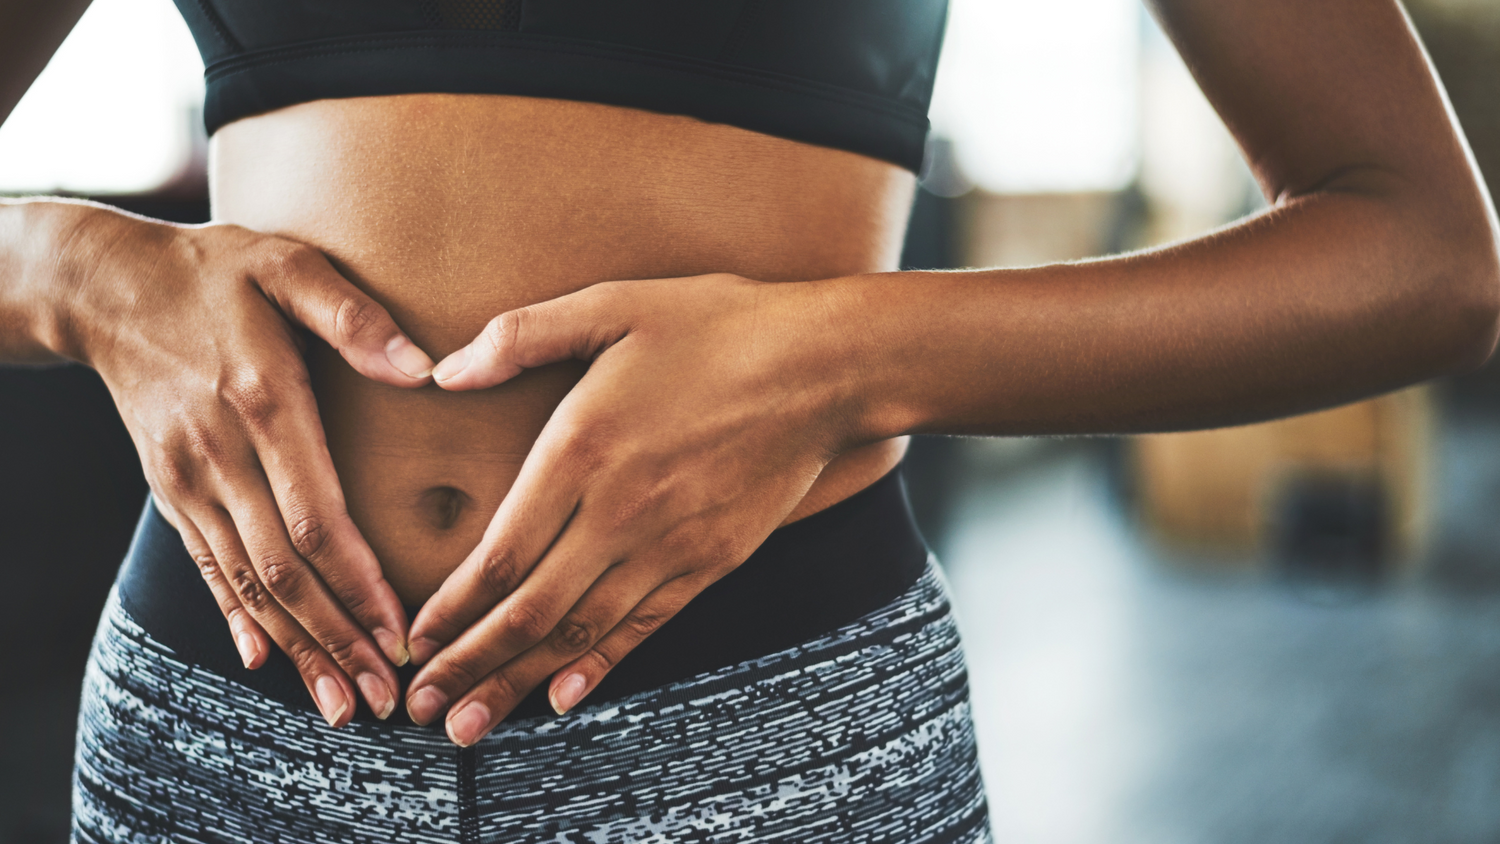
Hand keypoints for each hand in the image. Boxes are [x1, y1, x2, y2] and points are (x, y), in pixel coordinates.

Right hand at [58, 204, 434, 725]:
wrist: (105, 286)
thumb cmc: (215, 270)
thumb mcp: (288, 266)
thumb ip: (355, 317)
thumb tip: (426, 369)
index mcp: (262, 406)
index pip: (315, 520)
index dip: (358, 585)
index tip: (399, 635)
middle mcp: (221, 457)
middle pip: (284, 571)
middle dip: (337, 642)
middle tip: (384, 701)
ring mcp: (189, 480)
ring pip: (248, 584)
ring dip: (298, 648)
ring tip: (342, 705)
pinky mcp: (172, 490)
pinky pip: (207, 566)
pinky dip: (237, 616)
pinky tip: (264, 659)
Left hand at [401, 273, 871, 744]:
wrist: (826, 366)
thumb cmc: (718, 324)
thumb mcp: (614, 305)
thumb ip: (522, 336)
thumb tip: (443, 373)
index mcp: (582, 450)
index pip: (499, 555)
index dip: (448, 610)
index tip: (410, 643)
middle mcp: (619, 512)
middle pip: (529, 611)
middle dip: (467, 667)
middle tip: (419, 711)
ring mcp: (670, 545)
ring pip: (581, 633)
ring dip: (518, 683)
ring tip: (470, 729)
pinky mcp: (711, 561)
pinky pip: (644, 627)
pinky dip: (599, 667)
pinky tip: (562, 698)